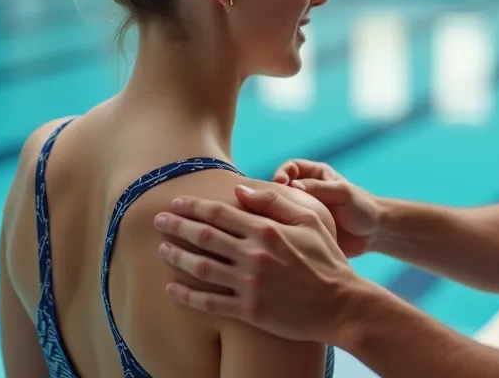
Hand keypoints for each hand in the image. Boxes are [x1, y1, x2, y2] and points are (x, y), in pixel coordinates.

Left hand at [154, 184, 360, 344]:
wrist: (340, 304)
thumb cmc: (327, 258)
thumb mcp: (310, 220)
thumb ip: (274, 201)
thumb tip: (240, 188)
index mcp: (266, 230)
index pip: (220, 213)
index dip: (194, 206)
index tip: (176, 202)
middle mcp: (254, 255)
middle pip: (204, 237)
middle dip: (177, 227)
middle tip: (157, 221)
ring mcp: (250, 285)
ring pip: (202, 267)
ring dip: (177, 257)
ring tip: (161, 250)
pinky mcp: (249, 311)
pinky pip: (210, 303)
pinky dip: (187, 296)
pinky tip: (172, 289)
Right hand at [273, 159, 381, 257]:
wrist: (374, 235)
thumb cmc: (362, 208)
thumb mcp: (343, 193)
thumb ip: (319, 188)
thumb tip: (290, 185)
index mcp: (315, 175)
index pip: (290, 168)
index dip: (283, 173)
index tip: (281, 183)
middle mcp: (306, 192)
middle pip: (280, 188)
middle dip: (274, 195)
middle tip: (272, 204)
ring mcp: (303, 212)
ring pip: (280, 208)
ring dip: (275, 213)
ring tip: (274, 220)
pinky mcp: (303, 230)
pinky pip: (286, 227)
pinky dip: (281, 229)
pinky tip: (280, 234)